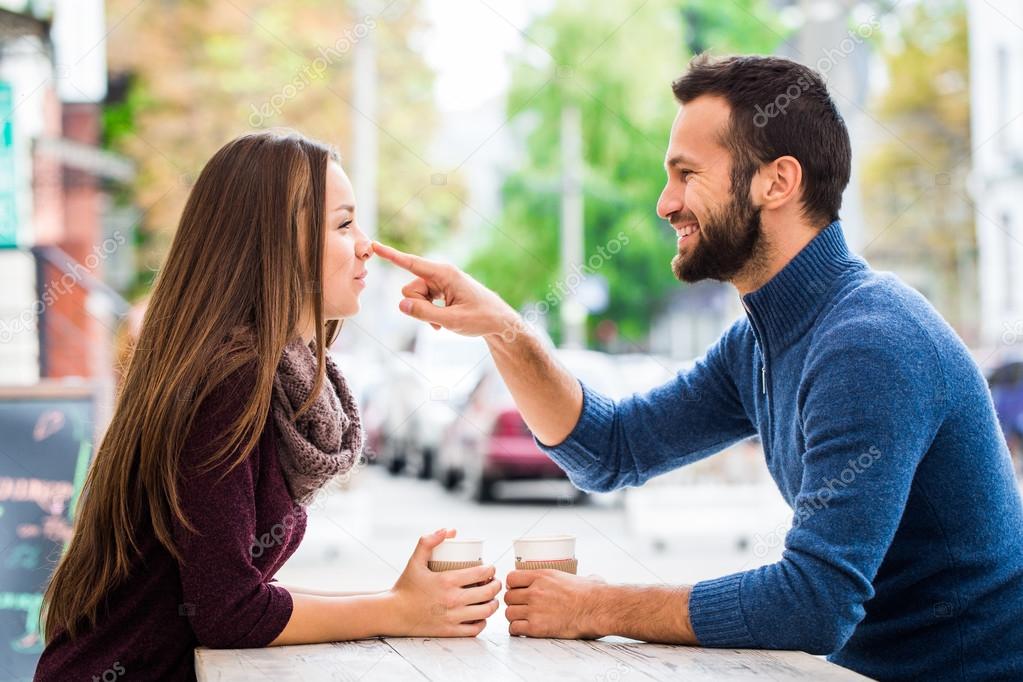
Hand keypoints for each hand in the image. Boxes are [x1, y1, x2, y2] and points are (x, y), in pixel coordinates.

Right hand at [372, 242, 519, 337]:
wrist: (499, 323)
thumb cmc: (480, 319)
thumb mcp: (452, 320)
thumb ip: (424, 313)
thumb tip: (400, 304)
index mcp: (445, 274)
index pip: (411, 263)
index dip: (391, 255)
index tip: (374, 245)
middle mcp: (441, 274)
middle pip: (410, 288)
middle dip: (417, 306)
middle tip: (437, 320)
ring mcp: (440, 283)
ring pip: (415, 297)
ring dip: (424, 312)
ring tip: (443, 322)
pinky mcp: (441, 291)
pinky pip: (422, 301)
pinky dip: (428, 313)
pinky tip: (442, 322)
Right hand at [389, 528, 501, 636]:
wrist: (393, 613)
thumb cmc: (405, 587)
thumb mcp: (415, 561)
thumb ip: (429, 541)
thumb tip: (450, 530)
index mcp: (447, 581)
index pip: (480, 573)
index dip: (491, 569)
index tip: (490, 568)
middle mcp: (452, 600)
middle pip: (488, 593)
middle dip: (496, 585)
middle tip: (495, 582)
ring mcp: (452, 617)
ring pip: (485, 612)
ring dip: (494, 604)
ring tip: (492, 599)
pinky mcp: (450, 631)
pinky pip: (475, 629)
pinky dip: (482, 622)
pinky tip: (481, 616)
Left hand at [503, 569, 607, 638]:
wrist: (598, 609)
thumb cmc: (594, 595)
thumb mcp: (581, 577)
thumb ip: (581, 577)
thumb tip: (592, 579)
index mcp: (542, 576)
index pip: (512, 578)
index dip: (513, 586)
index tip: (519, 591)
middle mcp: (535, 591)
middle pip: (508, 597)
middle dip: (514, 603)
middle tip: (523, 608)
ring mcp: (534, 609)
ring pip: (508, 613)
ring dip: (515, 618)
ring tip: (524, 620)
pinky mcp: (536, 627)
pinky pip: (514, 628)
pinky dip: (518, 630)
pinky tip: (526, 630)